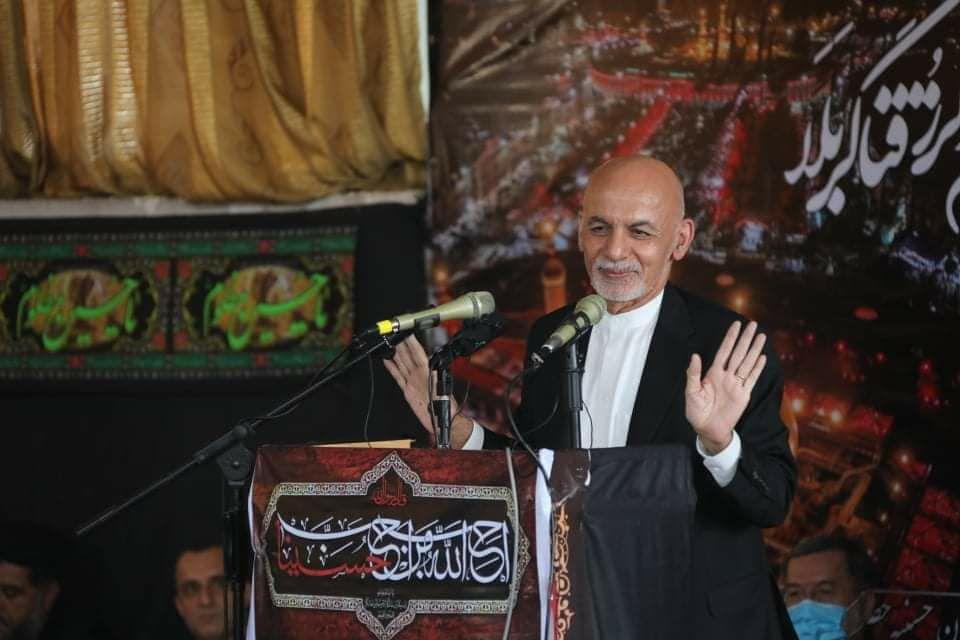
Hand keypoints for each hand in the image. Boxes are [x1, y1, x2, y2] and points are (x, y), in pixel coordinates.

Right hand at [383, 335, 473, 447]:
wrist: (441, 420)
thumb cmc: (445, 406)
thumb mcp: (442, 388)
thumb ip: (435, 375)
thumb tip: (432, 363)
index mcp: (427, 371)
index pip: (417, 353)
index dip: (412, 343)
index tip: (407, 333)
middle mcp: (419, 374)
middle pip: (408, 356)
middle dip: (401, 344)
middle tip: (394, 334)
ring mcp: (412, 381)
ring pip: (402, 364)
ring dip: (396, 353)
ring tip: (389, 343)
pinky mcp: (408, 389)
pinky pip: (398, 376)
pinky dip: (392, 368)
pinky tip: (387, 360)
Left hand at [685, 320, 766, 454]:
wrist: (708, 429)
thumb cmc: (696, 411)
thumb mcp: (691, 392)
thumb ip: (693, 374)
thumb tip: (695, 356)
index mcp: (713, 373)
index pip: (724, 351)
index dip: (730, 338)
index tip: (736, 325)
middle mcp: (726, 376)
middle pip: (738, 353)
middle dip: (745, 339)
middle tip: (753, 324)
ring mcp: (736, 384)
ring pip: (747, 363)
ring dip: (754, 350)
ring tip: (761, 336)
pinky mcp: (743, 394)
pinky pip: (751, 378)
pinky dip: (757, 368)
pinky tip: (762, 357)